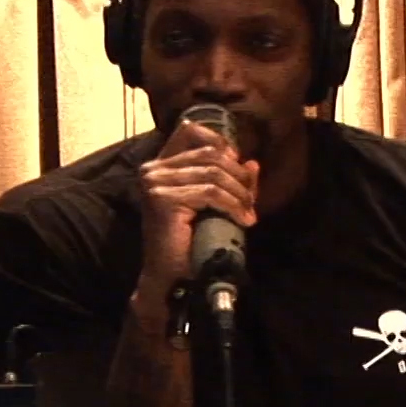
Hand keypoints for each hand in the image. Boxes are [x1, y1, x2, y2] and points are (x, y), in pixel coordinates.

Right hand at [135, 117, 260, 297]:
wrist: (172, 275)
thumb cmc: (191, 241)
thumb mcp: (214, 204)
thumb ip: (230, 181)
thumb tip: (253, 163)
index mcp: (159, 165)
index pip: (189, 131)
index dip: (219, 142)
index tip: (238, 164)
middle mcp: (152, 169)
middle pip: (209, 154)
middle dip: (237, 175)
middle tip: (251, 198)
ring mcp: (155, 183)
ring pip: (213, 174)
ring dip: (239, 193)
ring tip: (249, 211)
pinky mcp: (164, 199)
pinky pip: (211, 193)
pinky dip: (233, 206)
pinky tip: (244, 220)